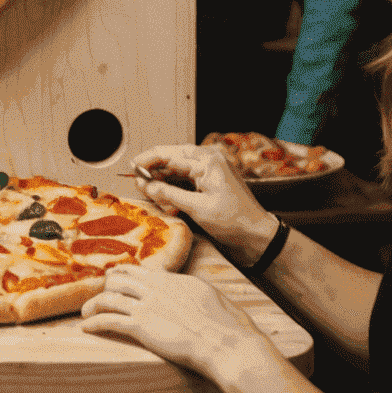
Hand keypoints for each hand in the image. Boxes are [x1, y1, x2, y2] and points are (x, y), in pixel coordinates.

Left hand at [81, 263, 271, 382]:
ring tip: (85, 313)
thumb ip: (190, 289)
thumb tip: (185, 289)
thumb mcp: (209, 296)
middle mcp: (154, 288)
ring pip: (108, 297)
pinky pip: (109, 320)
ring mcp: (145, 306)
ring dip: (93, 305)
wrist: (227, 344)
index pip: (138, 271)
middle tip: (100, 296)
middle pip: (118, 279)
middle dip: (106, 287)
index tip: (117, 281)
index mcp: (170, 279)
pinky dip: (94, 322)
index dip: (124, 276)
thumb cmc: (228, 325)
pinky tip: (86, 327)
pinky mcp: (141, 326)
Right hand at [131, 144, 276, 263]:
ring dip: (164, 184)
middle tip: (143, 188)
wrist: (259, 237)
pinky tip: (171, 203)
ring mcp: (209, 169)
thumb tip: (145, 186)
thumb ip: (168, 194)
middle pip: (169, 159)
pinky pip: (184, 178)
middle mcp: (207, 159)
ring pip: (175, 169)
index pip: (167, 155)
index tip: (132, 171)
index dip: (146, 163)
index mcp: (206, 160)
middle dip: (154, 174)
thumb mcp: (198, 208)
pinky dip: (174, 189)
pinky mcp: (209, 180)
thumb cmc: (234, 222)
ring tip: (161, 201)